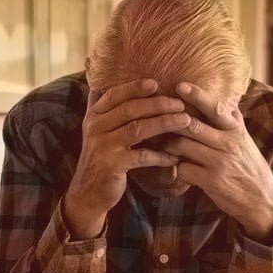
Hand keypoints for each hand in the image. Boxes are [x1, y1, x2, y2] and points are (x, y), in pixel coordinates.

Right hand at [63, 79, 188, 238]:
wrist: (87, 192)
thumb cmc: (101, 159)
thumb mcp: (98, 132)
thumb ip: (105, 110)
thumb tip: (101, 80)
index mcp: (94, 116)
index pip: (114, 95)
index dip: (134, 87)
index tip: (156, 83)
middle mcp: (96, 128)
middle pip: (130, 109)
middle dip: (157, 104)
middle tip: (180, 104)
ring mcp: (103, 147)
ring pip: (138, 129)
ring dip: (164, 123)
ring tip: (185, 121)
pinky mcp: (112, 165)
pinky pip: (142, 156)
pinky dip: (160, 156)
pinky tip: (175, 157)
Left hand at [163, 82, 272, 244]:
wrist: (262, 199)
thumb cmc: (248, 165)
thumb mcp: (244, 139)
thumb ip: (232, 119)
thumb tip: (223, 95)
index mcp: (235, 129)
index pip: (215, 107)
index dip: (196, 95)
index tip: (179, 85)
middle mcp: (228, 143)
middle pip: (191, 125)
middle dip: (169, 120)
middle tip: (151, 115)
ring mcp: (218, 162)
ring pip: (181, 146)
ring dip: (165, 145)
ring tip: (156, 143)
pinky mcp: (211, 181)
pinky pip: (182, 169)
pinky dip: (171, 168)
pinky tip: (167, 167)